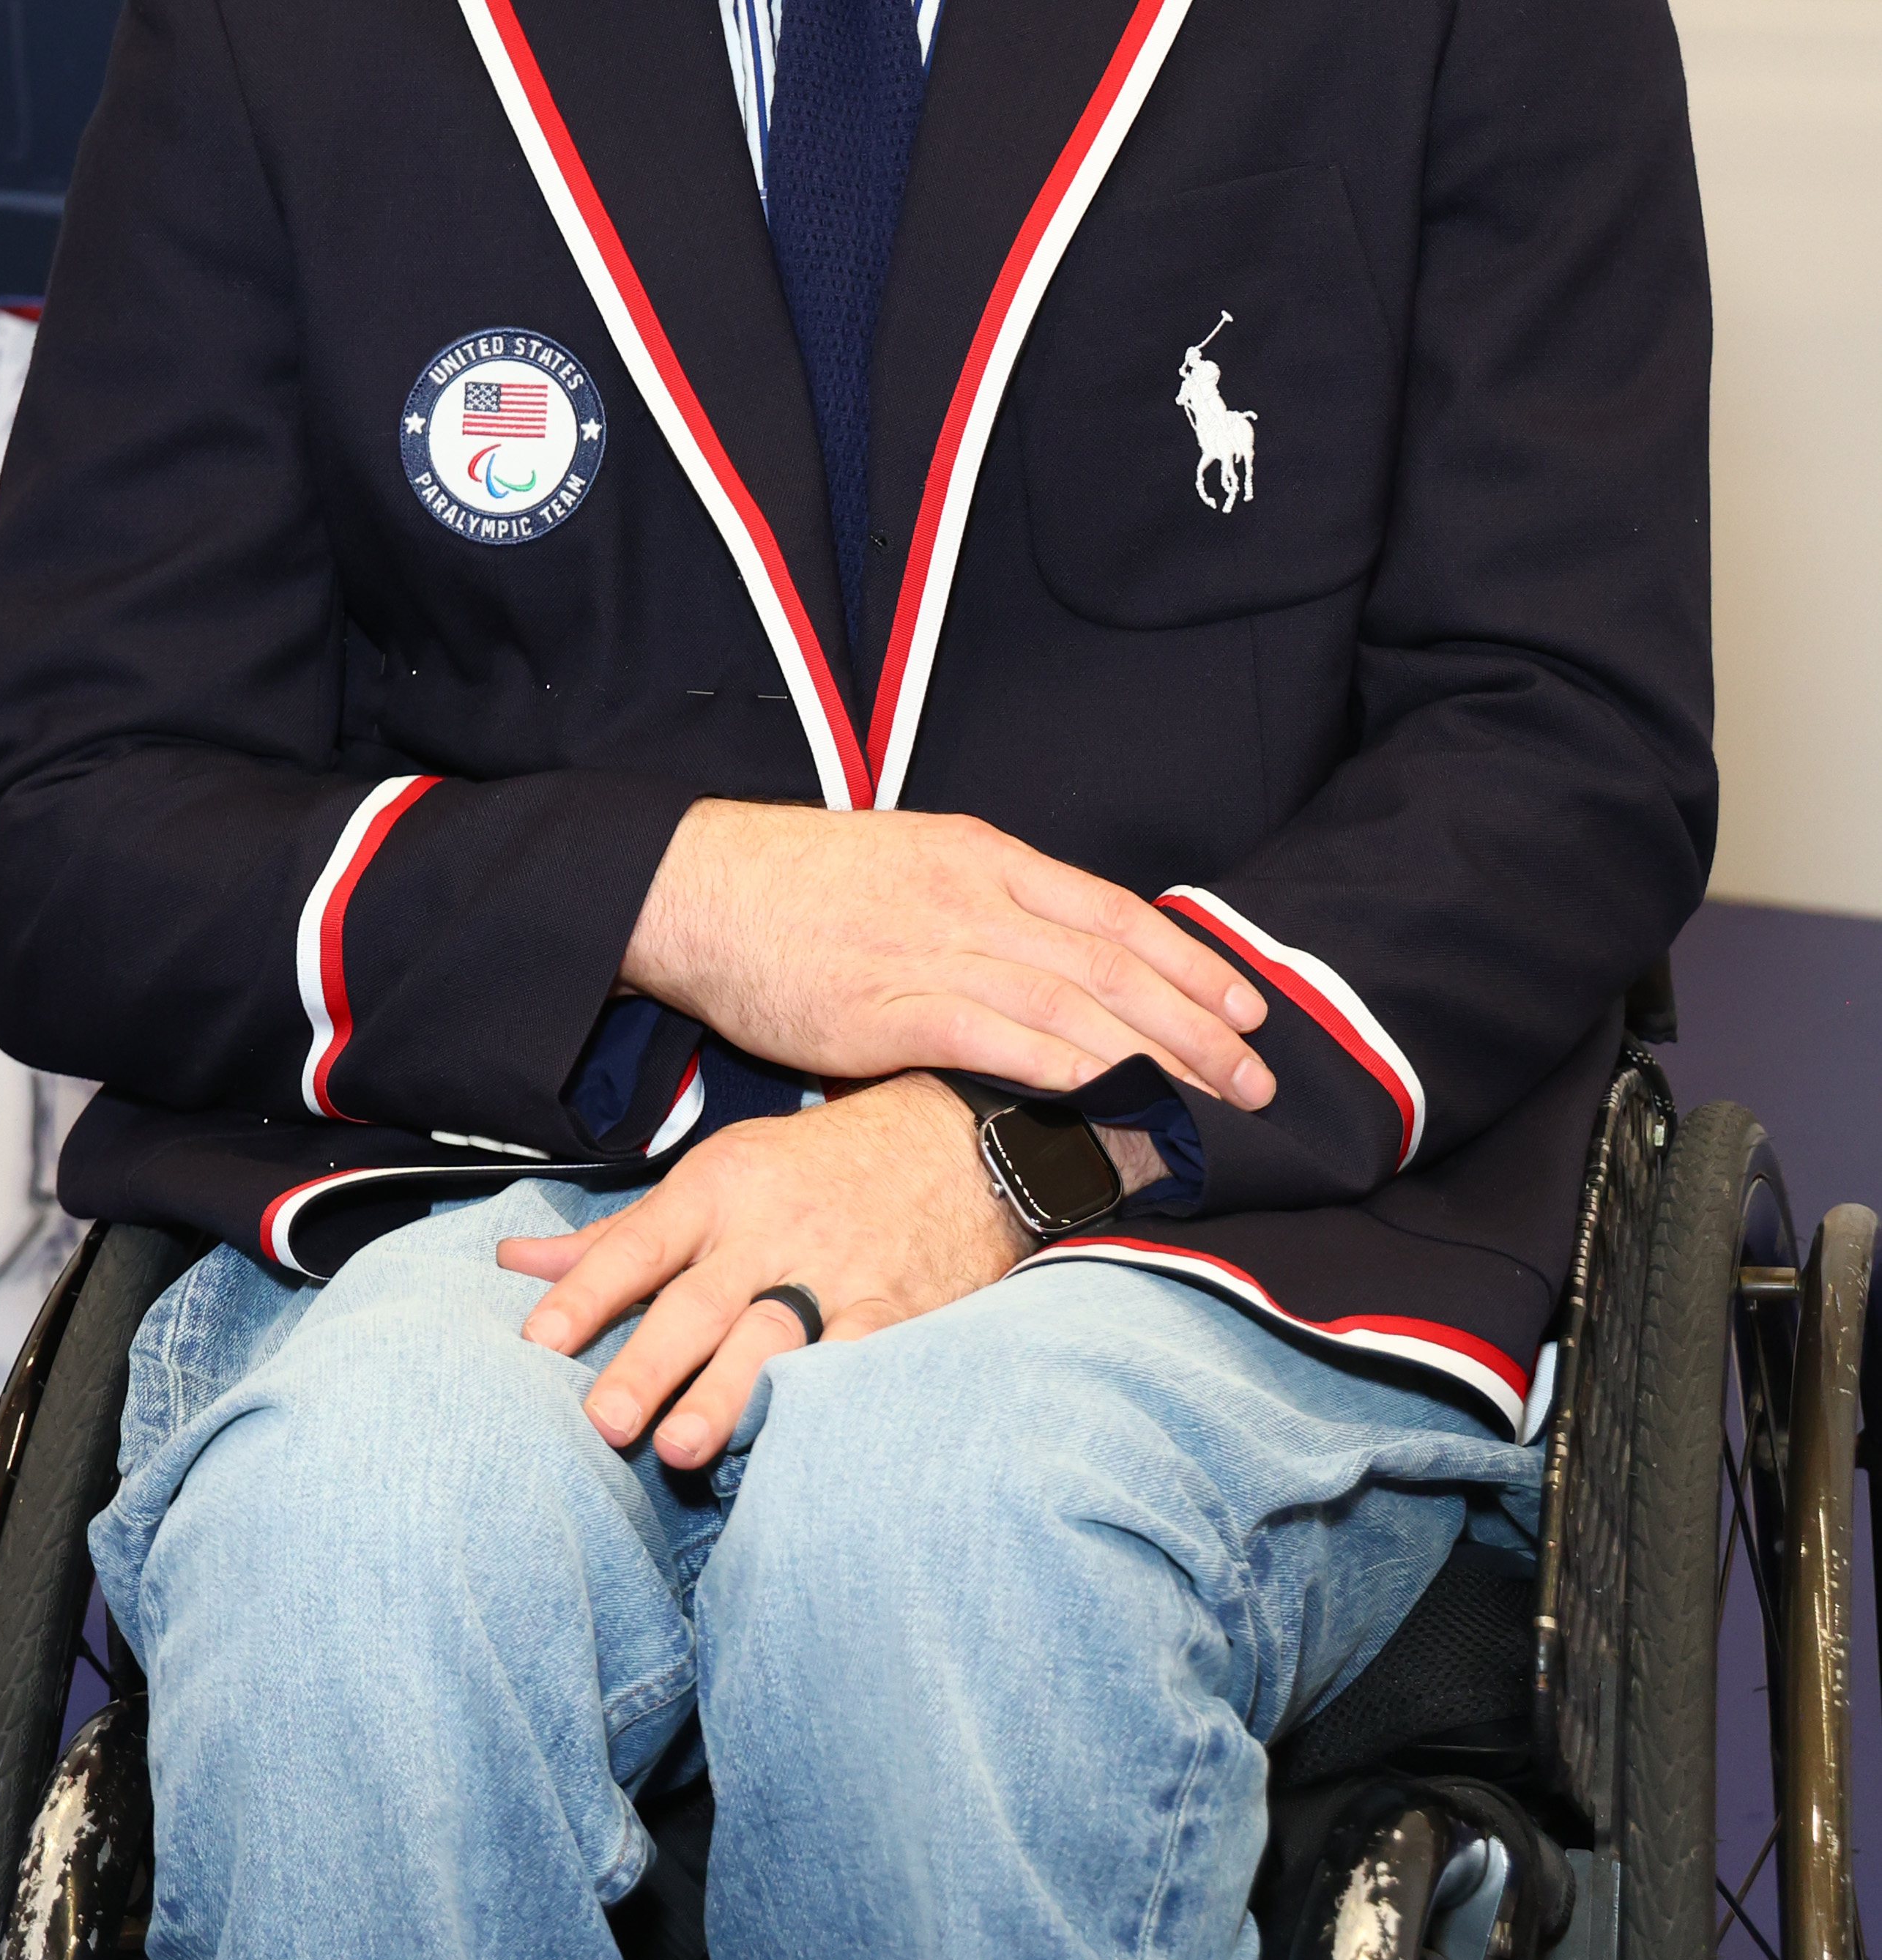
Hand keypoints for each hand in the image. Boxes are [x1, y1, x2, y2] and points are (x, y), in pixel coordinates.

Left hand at [500, 1079, 1022, 1467]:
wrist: (950, 1136)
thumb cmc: (814, 1166)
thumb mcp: (718, 1175)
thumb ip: (620, 1233)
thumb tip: (515, 1263)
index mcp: (717, 1188)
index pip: (637, 1245)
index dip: (586, 1294)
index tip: (537, 1343)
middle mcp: (769, 1228)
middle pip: (696, 1302)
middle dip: (647, 1362)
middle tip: (602, 1422)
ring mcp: (835, 1272)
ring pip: (770, 1336)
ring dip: (725, 1394)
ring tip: (682, 1447)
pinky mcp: (895, 1310)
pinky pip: (856, 1360)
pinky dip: (824, 1398)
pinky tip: (792, 1442)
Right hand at [619, 800, 1273, 1111]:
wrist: (699, 888)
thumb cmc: (797, 885)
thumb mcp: (907, 864)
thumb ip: (981, 904)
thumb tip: (1052, 955)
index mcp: (979, 854)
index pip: (1112, 910)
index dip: (1188, 959)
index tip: (1246, 1002)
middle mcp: (971, 897)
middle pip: (1111, 963)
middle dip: (1197, 1023)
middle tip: (1260, 1073)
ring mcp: (933, 952)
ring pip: (1073, 1006)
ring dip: (1155, 1058)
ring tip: (1212, 1104)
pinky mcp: (890, 1012)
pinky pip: (1001, 1045)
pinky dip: (1069, 1075)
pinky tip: (1116, 1102)